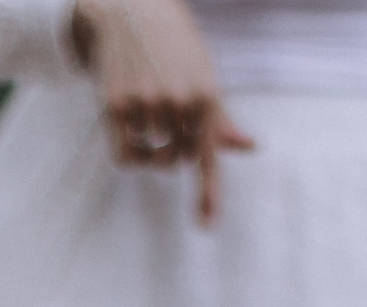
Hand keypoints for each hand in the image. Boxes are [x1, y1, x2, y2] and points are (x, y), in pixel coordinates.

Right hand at [73, 0, 254, 223]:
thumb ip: (221, 119)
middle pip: (177, 160)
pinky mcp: (115, 104)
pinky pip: (124, 156)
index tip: (206, 225)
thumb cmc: (174, 47)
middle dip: (172, 151)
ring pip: (150, 160)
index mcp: (207, 96)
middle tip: (165, 124)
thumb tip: (251, 147)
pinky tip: (130, 133)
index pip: (208, 156)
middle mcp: (177, 101)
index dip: (209, 193)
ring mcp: (145, 103)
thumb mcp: (204, 77)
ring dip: (149, 151)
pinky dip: (129, 154)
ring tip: (147, 119)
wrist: (132, 9)